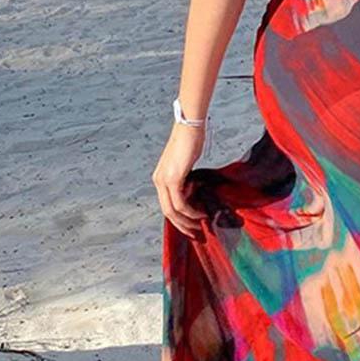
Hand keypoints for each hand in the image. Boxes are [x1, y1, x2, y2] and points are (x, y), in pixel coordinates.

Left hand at [151, 124, 207, 240]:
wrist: (189, 127)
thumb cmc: (191, 141)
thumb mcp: (187, 164)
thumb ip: (187, 179)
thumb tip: (194, 191)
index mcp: (160, 178)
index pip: (166, 205)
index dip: (178, 219)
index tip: (192, 225)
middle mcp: (158, 180)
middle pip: (167, 212)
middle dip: (181, 225)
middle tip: (196, 232)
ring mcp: (164, 180)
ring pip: (172, 210)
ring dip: (187, 221)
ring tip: (201, 225)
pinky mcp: (173, 179)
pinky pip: (180, 203)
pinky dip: (190, 211)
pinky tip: (201, 213)